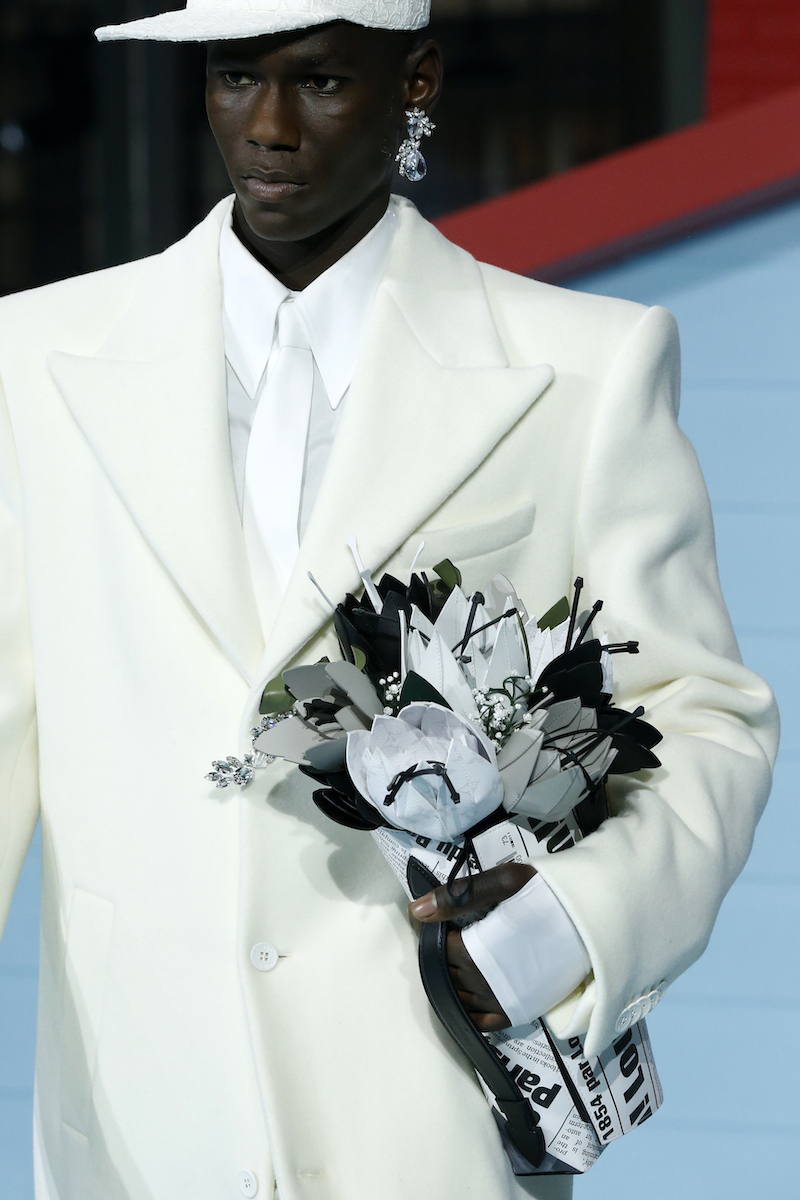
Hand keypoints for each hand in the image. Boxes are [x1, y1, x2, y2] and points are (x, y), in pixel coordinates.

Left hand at [408, 862, 535, 1030]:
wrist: (593, 921)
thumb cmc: (550, 896)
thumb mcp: (505, 882)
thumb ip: (457, 896)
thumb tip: (416, 910)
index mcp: (476, 952)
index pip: (435, 947)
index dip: (430, 931)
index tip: (430, 917)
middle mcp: (483, 983)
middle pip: (443, 971)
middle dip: (438, 952)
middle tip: (443, 931)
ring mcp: (499, 1001)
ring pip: (457, 996)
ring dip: (449, 978)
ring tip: (454, 954)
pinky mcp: (516, 1011)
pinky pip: (479, 1021)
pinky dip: (466, 1010)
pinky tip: (464, 993)